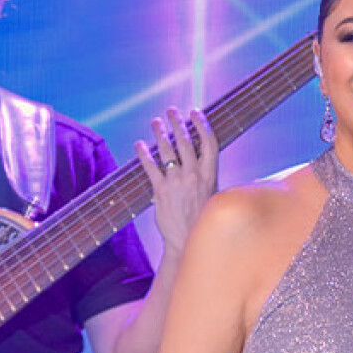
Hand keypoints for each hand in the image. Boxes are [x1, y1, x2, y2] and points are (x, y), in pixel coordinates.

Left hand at [135, 107, 219, 257]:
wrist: (188, 242)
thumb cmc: (202, 223)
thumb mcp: (213, 198)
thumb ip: (206, 180)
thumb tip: (201, 168)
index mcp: (210, 176)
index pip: (209, 143)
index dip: (202, 124)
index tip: (196, 113)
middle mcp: (194, 175)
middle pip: (185, 141)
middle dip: (178, 122)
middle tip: (172, 110)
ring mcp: (176, 182)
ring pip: (167, 150)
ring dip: (161, 133)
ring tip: (156, 122)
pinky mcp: (160, 190)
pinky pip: (150, 167)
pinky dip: (144, 153)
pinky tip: (140, 144)